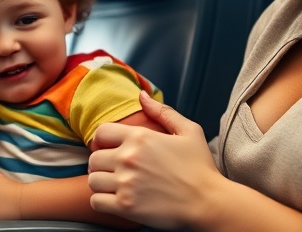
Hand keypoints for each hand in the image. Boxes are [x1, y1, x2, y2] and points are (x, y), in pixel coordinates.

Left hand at [88, 91, 224, 228]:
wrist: (208, 202)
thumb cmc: (200, 167)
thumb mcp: (189, 131)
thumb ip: (162, 112)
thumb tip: (141, 95)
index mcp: (141, 137)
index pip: (101, 132)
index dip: (103, 141)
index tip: (110, 149)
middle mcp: (129, 158)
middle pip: (94, 158)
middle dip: (103, 163)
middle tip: (115, 170)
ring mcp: (126, 183)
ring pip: (93, 180)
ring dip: (102, 183)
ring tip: (116, 186)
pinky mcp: (125, 207)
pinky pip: (96, 202)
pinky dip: (103, 202)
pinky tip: (116, 200)